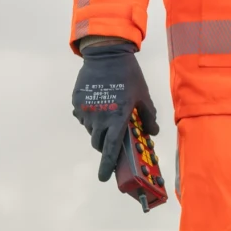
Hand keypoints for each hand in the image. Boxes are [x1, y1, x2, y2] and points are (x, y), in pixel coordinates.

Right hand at [72, 40, 158, 182]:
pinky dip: (91, 116)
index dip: (107, 165)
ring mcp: (86, 111)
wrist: (106, 53)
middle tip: (113, 136)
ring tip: (108, 114)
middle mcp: (99, 118)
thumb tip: (152, 132)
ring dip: (98, 130)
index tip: (104, 177)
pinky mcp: (77, 103)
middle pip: (98, 144)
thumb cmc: (128, 75)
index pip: (111, 149)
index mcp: (117, 118)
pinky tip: (99, 103)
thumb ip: (148, 116)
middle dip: (105, 146)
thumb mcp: (143, 95)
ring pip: (90, 131)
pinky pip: (83, 117)